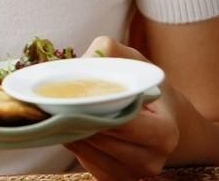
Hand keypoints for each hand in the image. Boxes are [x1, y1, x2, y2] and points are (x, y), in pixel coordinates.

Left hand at [64, 36, 179, 179]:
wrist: (162, 117)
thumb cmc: (146, 86)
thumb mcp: (134, 60)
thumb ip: (108, 51)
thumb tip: (81, 60)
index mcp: (165, 132)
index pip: (123, 124)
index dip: (94, 108)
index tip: (71, 93)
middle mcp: (152, 159)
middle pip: (102, 139)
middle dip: (77, 118)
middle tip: (53, 101)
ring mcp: (133, 174)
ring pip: (89, 152)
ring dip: (69, 132)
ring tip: (57, 111)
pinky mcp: (114, 178)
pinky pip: (85, 162)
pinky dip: (73, 143)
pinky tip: (67, 126)